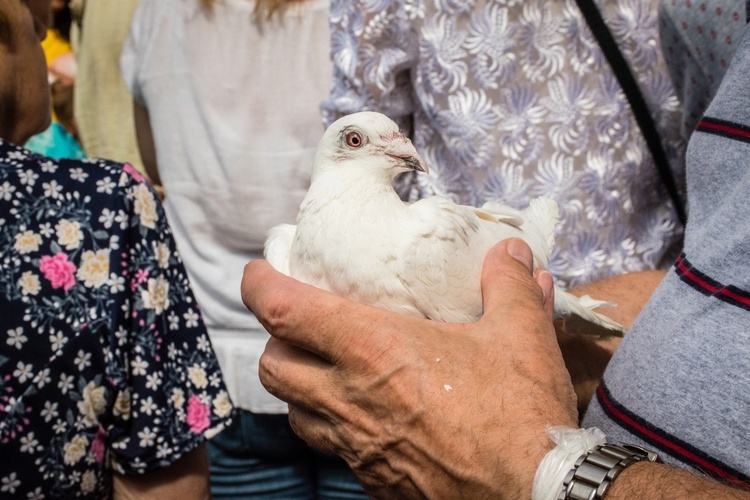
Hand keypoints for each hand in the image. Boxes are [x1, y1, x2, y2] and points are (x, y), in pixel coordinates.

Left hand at [242, 239, 577, 497]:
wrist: (533, 495)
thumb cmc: (520, 415)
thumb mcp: (521, 335)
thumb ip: (508, 285)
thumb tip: (510, 253)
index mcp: (373, 350)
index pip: (283, 311)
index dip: (259, 285)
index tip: (260, 271)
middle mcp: (350, 399)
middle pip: (273, 366)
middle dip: (275, 339)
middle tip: (300, 323)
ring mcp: (356, 446)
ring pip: (293, 411)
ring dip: (298, 385)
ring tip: (326, 368)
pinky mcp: (372, 479)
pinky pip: (330, 447)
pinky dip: (331, 424)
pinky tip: (366, 415)